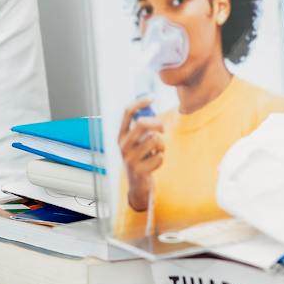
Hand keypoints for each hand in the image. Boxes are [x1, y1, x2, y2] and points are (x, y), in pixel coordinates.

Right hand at [118, 98, 165, 212]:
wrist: (138, 185)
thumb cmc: (141, 159)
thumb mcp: (137, 142)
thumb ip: (142, 127)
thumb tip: (151, 104)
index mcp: (121, 136)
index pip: (127, 112)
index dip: (140, 102)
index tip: (152, 97)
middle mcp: (122, 145)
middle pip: (141, 123)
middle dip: (157, 123)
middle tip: (163, 129)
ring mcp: (129, 158)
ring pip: (154, 140)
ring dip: (162, 145)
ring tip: (157, 151)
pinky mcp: (139, 170)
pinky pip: (159, 157)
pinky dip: (161, 159)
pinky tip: (155, 164)